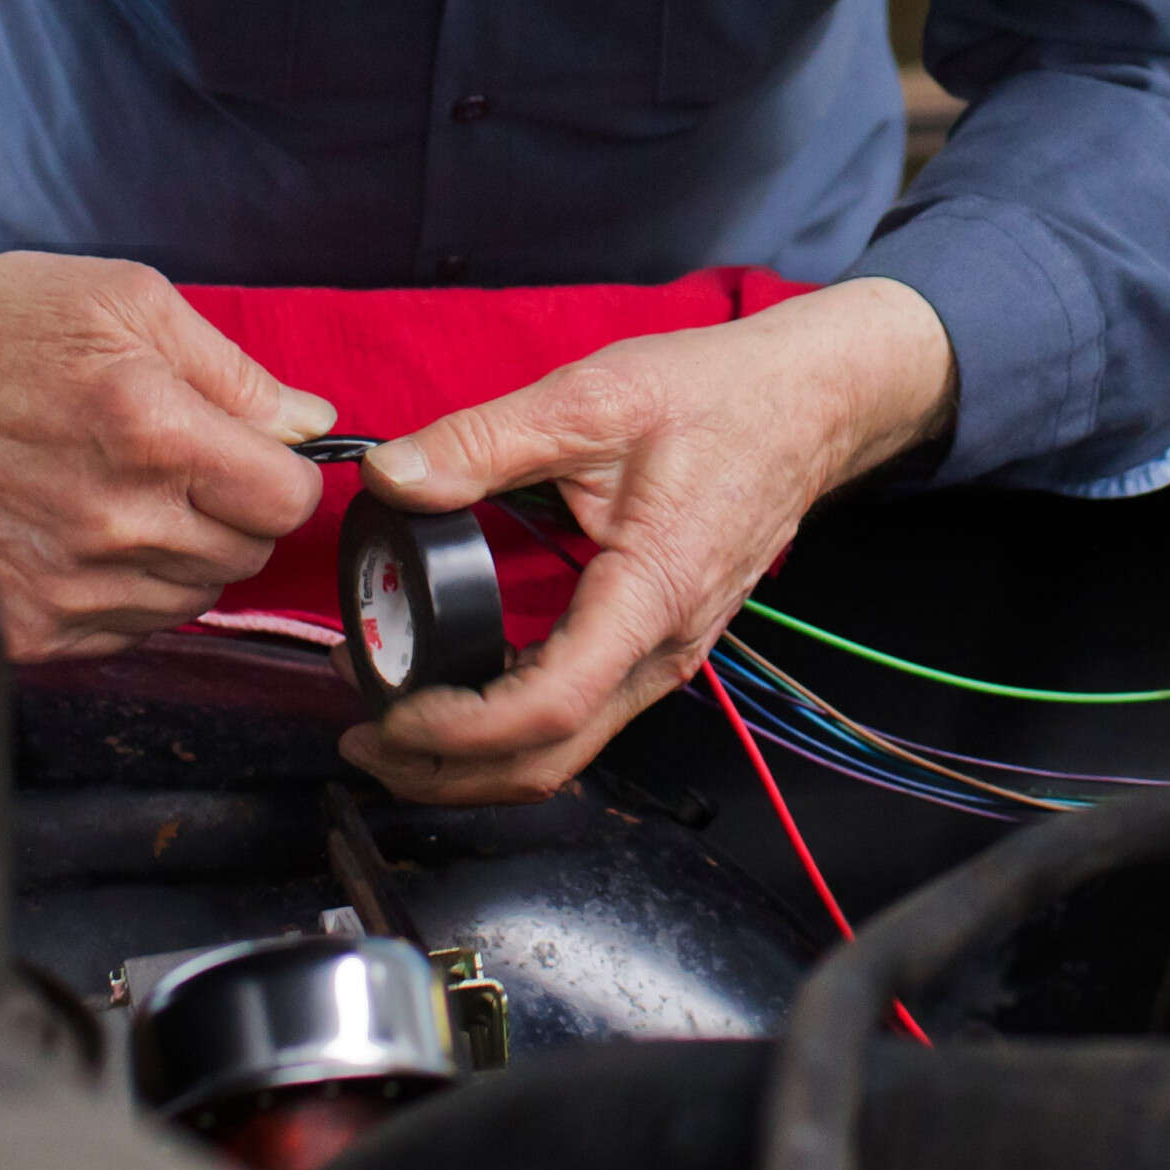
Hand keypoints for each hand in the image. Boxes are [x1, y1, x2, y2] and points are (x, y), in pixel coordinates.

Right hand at [0, 212, 334, 659]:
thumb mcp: (127, 301)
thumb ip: (234, 371)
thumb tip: (310, 425)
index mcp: (150, 431)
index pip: (288, 502)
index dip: (284, 472)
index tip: (253, 453)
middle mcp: (112, 522)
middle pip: (246, 556)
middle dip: (234, 509)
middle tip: (178, 462)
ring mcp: (62, 585)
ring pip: (190, 599)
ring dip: (181, 552)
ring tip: (121, 491)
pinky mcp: (20, 627)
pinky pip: (124, 630)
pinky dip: (124, 589)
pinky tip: (81, 530)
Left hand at [342, 277, 957, 803]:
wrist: (808, 403)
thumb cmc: (717, 397)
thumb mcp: (592, 397)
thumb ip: (485, 440)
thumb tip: (392, 476)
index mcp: (651, 594)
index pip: (549, 708)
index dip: (458, 730)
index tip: (388, 709)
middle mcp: (666, 648)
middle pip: (550, 761)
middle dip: (445, 772)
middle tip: (361, 739)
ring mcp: (669, 656)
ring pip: (566, 752)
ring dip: (474, 762)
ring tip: (393, 731)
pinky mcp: (661, 645)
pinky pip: (582, 718)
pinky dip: (510, 732)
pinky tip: (458, 701)